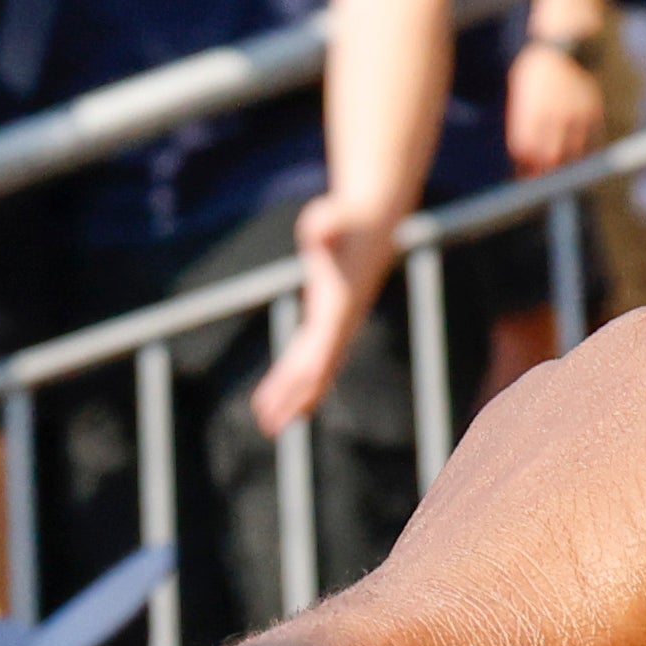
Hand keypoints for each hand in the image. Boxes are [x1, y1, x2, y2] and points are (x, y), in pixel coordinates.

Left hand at [251, 196, 401, 436]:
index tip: (283, 408)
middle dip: (293, 399)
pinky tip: (283, 391)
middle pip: (315, 372)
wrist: (376, 219)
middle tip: (269, 428)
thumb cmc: (349, 219)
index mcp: (339, 311)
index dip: (298, 383)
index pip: (318, 356)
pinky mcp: (331, 316)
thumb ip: (325, 223)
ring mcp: (337, 323)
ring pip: (315, 368)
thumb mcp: (332, 218)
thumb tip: (317, 224)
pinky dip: (298, 374)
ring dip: (294, 394)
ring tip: (269, 421)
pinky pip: (314, 354)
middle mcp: (341, 323)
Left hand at [507, 40, 607, 176]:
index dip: (524, 167)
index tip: (524, 175)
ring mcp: (575, 113)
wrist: (565, 41)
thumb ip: (522, 119)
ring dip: (565, 166)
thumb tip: (523, 153)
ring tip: (560, 170)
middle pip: (548, 157)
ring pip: (572, 153)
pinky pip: (592, 141)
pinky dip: (586, 153)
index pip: (525, 150)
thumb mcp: (521, 89)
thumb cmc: (536, 67)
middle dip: (544, 173)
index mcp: (530, 109)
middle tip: (542, 179)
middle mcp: (553, 114)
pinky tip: (579, 157)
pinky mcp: (593, 109)